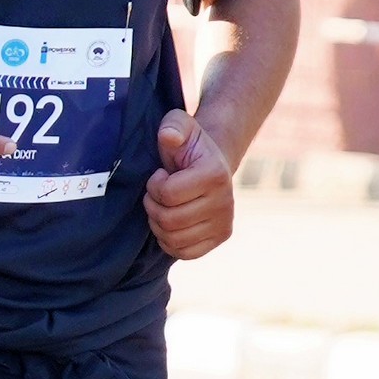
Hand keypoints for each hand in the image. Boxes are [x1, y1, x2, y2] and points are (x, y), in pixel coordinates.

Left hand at [146, 103, 237, 259]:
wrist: (210, 163)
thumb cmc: (188, 145)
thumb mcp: (179, 125)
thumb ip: (172, 126)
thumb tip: (169, 136)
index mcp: (215, 174)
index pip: (168, 193)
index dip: (154, 185)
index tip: (160, 174)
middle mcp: (225, 202)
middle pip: (169, 219)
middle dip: (153, 205)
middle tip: (158, 193)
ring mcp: (224, 223)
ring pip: (173, 239)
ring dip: (158, 223)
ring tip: (163, 205)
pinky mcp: (219, 238)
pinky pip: (184, 253)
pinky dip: (169, 241)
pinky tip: (171, 223)